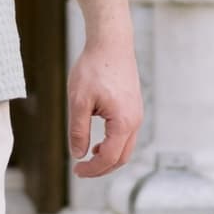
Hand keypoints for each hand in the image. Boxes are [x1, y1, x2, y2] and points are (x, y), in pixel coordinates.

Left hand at [68, 36, 142, 179]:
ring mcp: (137, 114)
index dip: (92, 169)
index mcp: (123, 122)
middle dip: (102, 168)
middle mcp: (135, 121)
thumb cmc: (94, 68)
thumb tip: (78, 155)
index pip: (109, 157)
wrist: (111, 43)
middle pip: (121, 157)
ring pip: (126, 147)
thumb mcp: (79, 101)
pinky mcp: (134, 107)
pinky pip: (127, 135)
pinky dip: (113, 144)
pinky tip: (98, 141)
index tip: (76, 171)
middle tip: (81, 170)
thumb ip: (78, 130)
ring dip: (108, 157)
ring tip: (88, 157)